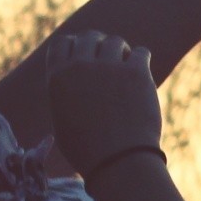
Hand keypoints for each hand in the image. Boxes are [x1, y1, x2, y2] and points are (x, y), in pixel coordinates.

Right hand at [44, 30, 164, 176]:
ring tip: (126, 70)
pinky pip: (141, 53)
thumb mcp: (64, 121)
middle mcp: (80, 67)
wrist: (117, 163)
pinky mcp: (135, 73)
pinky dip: (142, 61)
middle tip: (110, 59)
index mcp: (58, 78)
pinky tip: (142, 74)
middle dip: (100, 44)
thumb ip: (66, 95)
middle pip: (89, 36)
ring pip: (116, 42)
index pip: (62, 43)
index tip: (86, 56)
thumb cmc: (88, 151)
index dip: (75, 46)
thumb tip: (74, 82)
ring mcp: (108, 68)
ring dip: (122, 52)